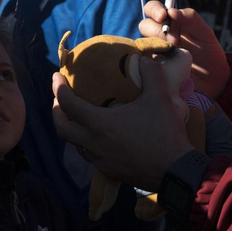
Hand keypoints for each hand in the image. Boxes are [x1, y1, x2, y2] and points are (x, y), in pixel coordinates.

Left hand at [52, 71, 191, 191]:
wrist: (175, 171)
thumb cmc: (164, 133)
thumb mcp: (160, 97)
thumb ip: (150, 73)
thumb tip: (143, 58)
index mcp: (100, 124)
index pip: (67, 104)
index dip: (58, 88)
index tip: (56, 76)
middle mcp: (94, 144)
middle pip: (62, 128)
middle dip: (56, 111)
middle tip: (60, 99)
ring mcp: (100, 160)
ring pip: (75, 144)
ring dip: (73, 129)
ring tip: (80, 118)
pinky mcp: (109, 172)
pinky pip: (90, 156)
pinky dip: (87, 144)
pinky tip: (100, 138)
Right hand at [140, 0, 228, 98]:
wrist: (213, 80)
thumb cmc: (208, 53)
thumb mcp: (204, 33)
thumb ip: (191, 18)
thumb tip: (172, 11)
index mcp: (169, 22)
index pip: (152, 9)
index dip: (154, 10)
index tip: (163, 16)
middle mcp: (158, 36)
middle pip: (144, 25)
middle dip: (156, 29)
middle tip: (173, 41)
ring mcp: (153, 53)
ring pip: (142, 44)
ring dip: (154, 47)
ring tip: (172, 56)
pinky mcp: (151, 70)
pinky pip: (142, 64)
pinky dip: (149, 63)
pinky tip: (162, 67)